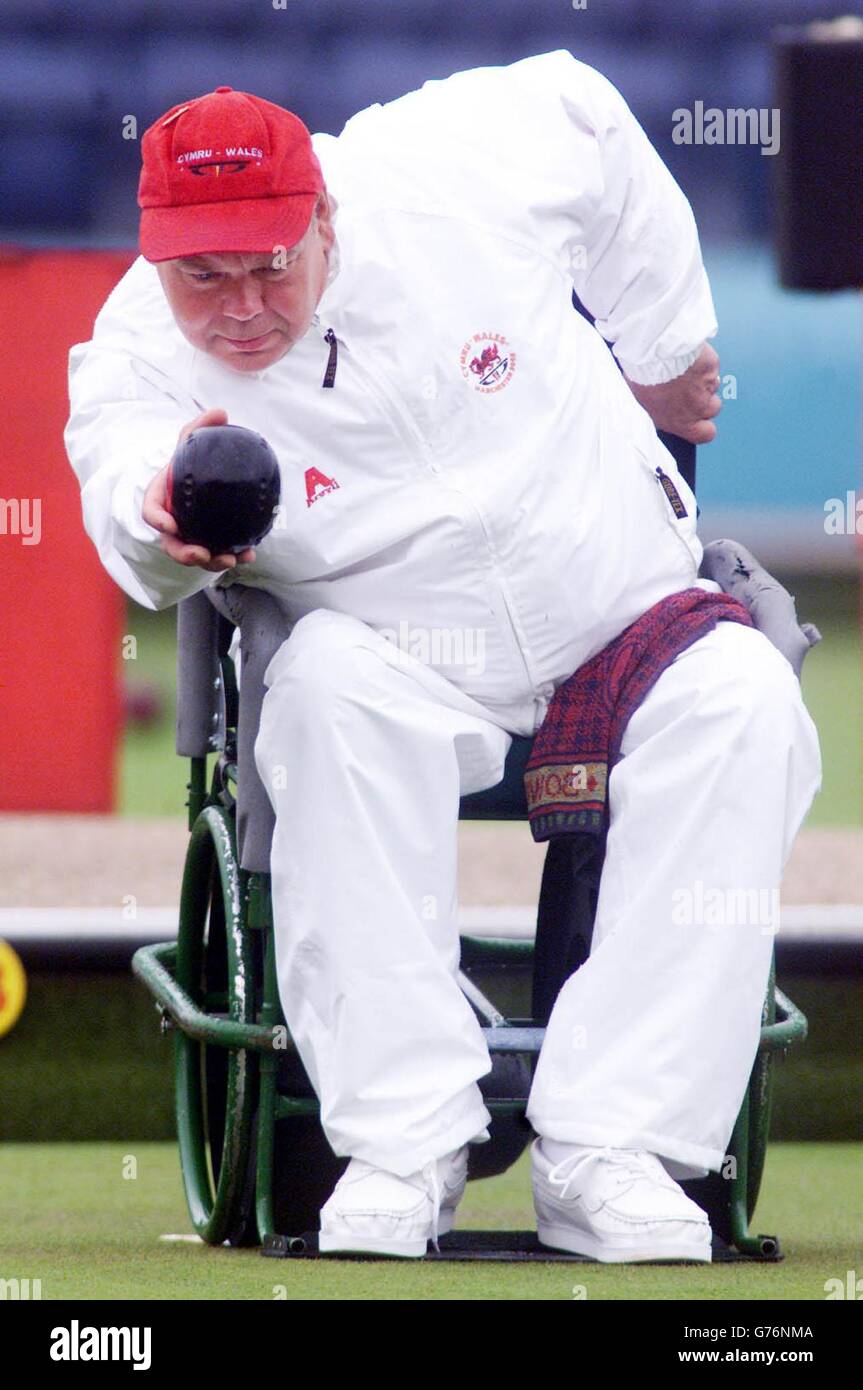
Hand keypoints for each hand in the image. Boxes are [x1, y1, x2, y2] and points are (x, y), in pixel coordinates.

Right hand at [142, 408, 256, 571]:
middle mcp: (172, 523)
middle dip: (185, 554)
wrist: (199, 478)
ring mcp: (189, 536)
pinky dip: (234, 555)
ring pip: (196, 555)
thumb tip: (220, 412)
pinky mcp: (208, 542)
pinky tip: (249, 553)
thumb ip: (199, 429)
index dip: (158, 520)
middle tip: (201, 554)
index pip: (151, 512)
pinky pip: (218, 553)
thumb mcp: (190, 442)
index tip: (170, 525)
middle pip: (172, 544)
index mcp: (160, 499)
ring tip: (230, 560)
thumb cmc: (188, 462)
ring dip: (212, 561)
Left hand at [625, 344, 721, 444]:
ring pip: (713, 386)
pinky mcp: (712, 366)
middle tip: (688, 391)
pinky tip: (688, 359)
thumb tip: (652, 409)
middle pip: (713, 409)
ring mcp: (708, 386)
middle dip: (705, 400)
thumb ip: (656, 411)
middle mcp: (698, 407)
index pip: (705, 434)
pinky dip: (703, 363)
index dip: (704, 428)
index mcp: (681, 422)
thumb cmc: (646, 379)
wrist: (656, 353)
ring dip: (704, 381)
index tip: (700, 422)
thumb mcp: (642, 403)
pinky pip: (711, 367)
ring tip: (684, 372)